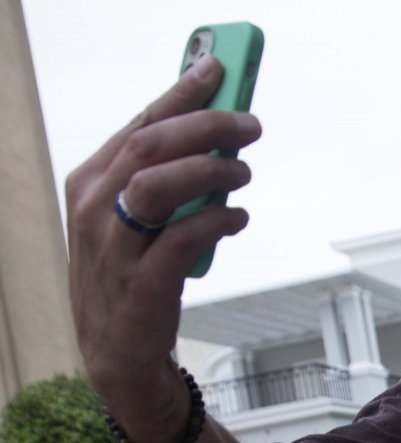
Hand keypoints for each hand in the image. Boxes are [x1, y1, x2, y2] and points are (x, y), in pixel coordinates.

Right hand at [66, 54, 260, 441]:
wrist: (120, 356)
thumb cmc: (136, 276)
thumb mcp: (138, 220)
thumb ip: (167, 179)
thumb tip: (220, 137)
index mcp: (90, 183)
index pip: (139, 123)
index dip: (180, 92)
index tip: (217, 69)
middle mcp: (94, 209)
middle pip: (150, 145)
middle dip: (207, 125)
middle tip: (251, 124)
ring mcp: (113, 248)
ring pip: (158, 184)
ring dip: (210, 170)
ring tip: (243, 173)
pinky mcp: (140, 285)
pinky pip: (180, 238)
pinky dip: (216, 220)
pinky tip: (237, 217)